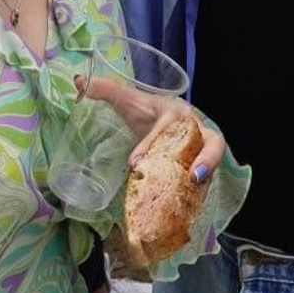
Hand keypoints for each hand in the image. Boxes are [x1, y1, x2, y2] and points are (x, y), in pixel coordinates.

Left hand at [82, 80, 226, 185]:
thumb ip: (107, 91)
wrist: (165, 118)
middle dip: (207, 158)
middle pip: (214, 142)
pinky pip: (207, 182)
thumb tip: (78, 81)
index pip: (168, 126)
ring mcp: (203, 150)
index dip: (152, 144)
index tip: (134, 163)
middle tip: (193, 177)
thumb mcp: (129, 101)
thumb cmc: (148, 112)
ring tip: (195, 198)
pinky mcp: (203, 168)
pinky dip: (200, 196)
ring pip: (214, 164)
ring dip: (208, 181)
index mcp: (176, 113)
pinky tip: (189, 211)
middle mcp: (196, 130)